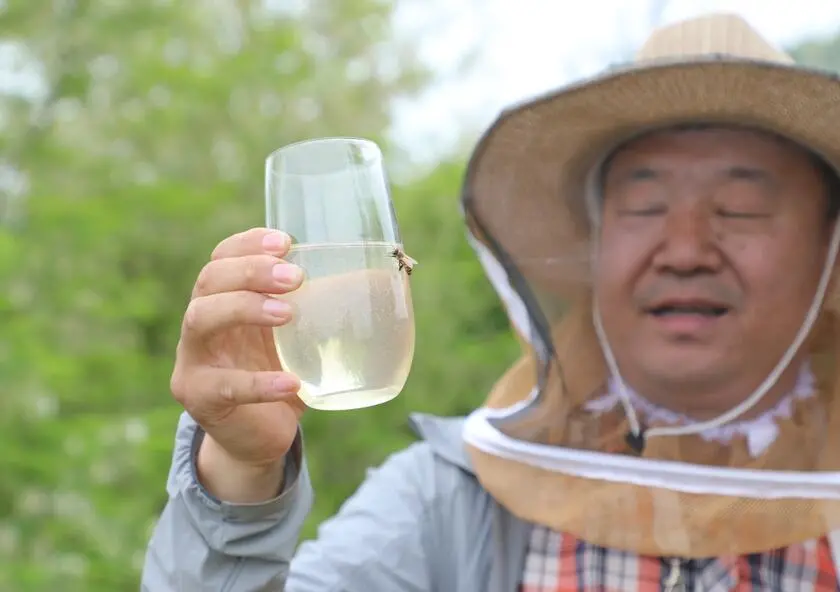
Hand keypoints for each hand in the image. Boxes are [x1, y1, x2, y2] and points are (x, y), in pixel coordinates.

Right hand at [170, 227, 304, 500]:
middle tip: (295, 276)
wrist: (258, 436)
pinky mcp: (201, 398)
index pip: (222, 258)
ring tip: (287, 313)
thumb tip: (391, 276)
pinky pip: (225, 387)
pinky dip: (260, 383)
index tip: (287, 241)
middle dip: (251, 271)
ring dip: (245, 308)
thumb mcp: (303, 336)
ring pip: (202, 320)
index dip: (248, 244)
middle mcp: (202, 324)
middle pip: (209, 281)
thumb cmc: (283, 373)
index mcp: (224, 300)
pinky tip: (292, 383)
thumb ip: (328, 306)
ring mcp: (194, 360)